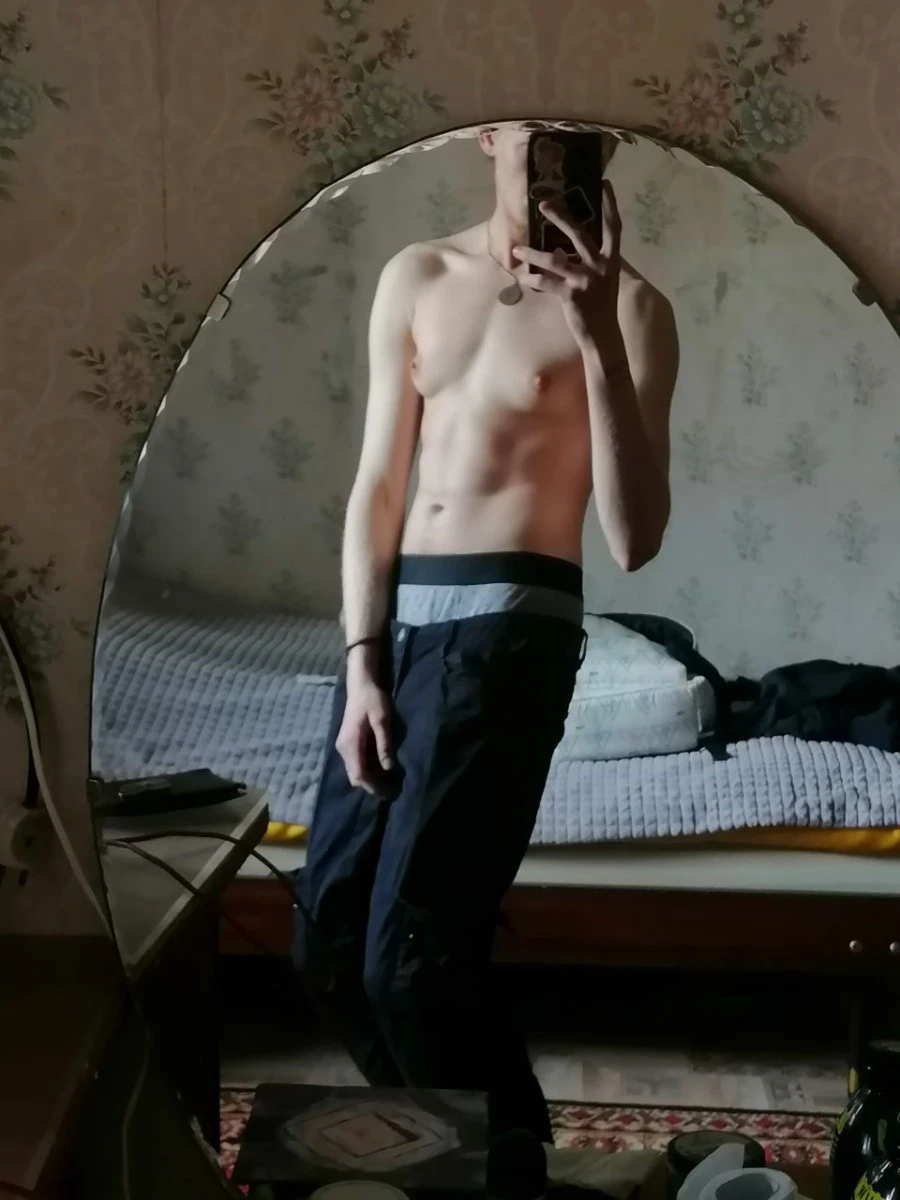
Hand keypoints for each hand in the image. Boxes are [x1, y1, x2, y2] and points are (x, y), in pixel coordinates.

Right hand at [336, 674, 393, 795]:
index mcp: (350, 744)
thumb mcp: (382, 720)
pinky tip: (382, 769)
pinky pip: (357, 763)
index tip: (389, 793)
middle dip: (372, 786)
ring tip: (390, 782)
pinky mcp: (349, 743)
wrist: (361, 684)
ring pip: (356, 771)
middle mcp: (343, 749)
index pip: (358, 775)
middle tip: (393, 790)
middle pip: (355, 776)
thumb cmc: (372, 699)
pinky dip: (368, 769)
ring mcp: (344, 746)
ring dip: (371, 778)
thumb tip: (389, 768)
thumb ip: (384, 744)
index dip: (373, 787)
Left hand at [513, 181, 621, 352]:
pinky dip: (532, 280)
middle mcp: (600, 266)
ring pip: (555, 259)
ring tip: (517, 250)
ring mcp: (585, 280)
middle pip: (579, 234)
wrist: (603, 337)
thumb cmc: (600, 307)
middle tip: (543, 204)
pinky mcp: (571, 296)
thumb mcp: (602, 280)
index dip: (610, 205)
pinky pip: (546, 283)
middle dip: (561, 217)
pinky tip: (521, 279)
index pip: (614, 227)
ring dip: (533, 254)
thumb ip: (586, 262)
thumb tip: (562, 248)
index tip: (604, 183)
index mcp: (611, 260)